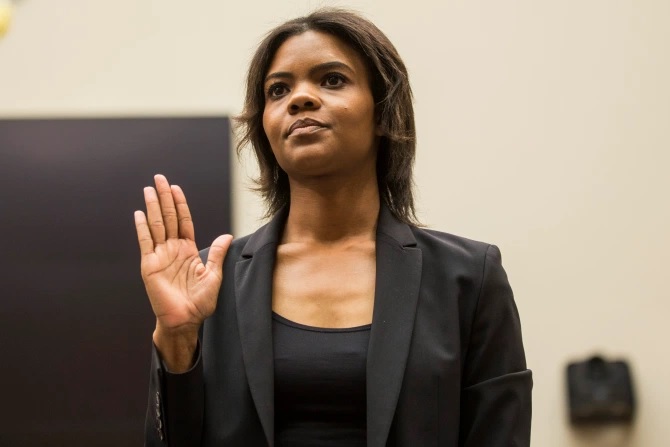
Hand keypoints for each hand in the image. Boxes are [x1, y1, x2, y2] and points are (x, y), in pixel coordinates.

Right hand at [134, 174, 232, 339]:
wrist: (186, 320)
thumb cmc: (200, 302)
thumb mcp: (214, 275)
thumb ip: (217, 254)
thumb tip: (227, 235)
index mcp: (188, 250)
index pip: (183, 221)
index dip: (180, 204)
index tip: (176, 188)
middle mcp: (172, 250)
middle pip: (168, 218)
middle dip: (164, 198)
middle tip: (159, 178)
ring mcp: (160, 256)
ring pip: (156, 225)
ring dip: (152, 207)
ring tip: (149, 189)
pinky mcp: (149, 265)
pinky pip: (146, 242)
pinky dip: (142, 228)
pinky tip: (139, 213)